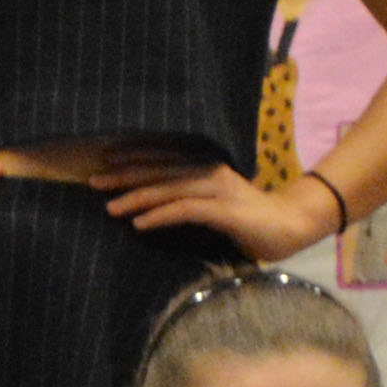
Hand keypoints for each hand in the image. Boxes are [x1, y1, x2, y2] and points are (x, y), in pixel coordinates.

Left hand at [105, 160, 343, 262]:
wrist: (293, 226)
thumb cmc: (251, 221)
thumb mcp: (214, 207)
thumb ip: (190, 201)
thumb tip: (154, 209)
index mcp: (207, 168)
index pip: (164, 159)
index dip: (134, 159)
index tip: (105, 164)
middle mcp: (210, 173)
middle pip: (161, 171)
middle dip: (125, 176)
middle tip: (93, 183)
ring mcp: (218, 191)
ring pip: (169, 189)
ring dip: (137, 198)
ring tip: (109, 207)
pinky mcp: (225, 211)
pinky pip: (185, 211)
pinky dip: (160, 216)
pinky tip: (139, 225)